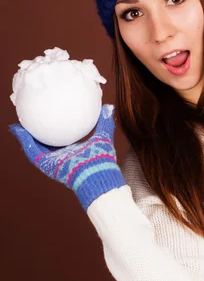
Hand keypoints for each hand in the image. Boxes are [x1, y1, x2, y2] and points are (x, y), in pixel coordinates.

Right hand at [10, 104, 125, 210]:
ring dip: (24, 137)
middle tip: (30, 120)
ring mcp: (53, 162)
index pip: (61, 139)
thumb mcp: (103, 136)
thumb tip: (108, 107)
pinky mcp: (46, 165)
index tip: (49, 117)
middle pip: (45, 144)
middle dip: (36, 134)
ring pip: (35, 148)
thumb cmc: (102, 159)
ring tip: (18, 125)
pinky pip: (32, 152)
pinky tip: (19, 130)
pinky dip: (24, 141)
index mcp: (73, 152)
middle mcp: (61, 158)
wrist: (97, 174)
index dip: (54, 130)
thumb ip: (105, 122)